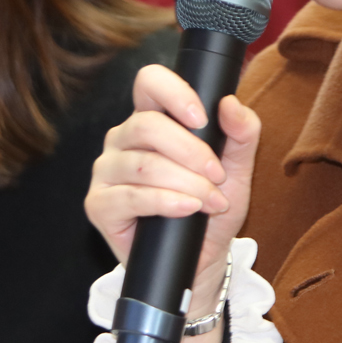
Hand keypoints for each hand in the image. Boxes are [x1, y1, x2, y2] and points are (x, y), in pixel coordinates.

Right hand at [87, 64, 260, 303]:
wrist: (200, 260)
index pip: (149, 82)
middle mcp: (122, 140)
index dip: (174, 93)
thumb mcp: (237, 169)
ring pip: (143, 164)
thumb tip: (230, 103)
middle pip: (147, 125)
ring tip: (210, 202)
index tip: (202, 118)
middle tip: (216, 176)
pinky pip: (130, 197)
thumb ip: (242, 133)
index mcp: (150, 120)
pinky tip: (188, 209)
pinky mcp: (99, 205)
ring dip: (186, 183)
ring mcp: (106, 172)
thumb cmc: (211, 209)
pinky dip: (166, 202)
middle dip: (191, 152)